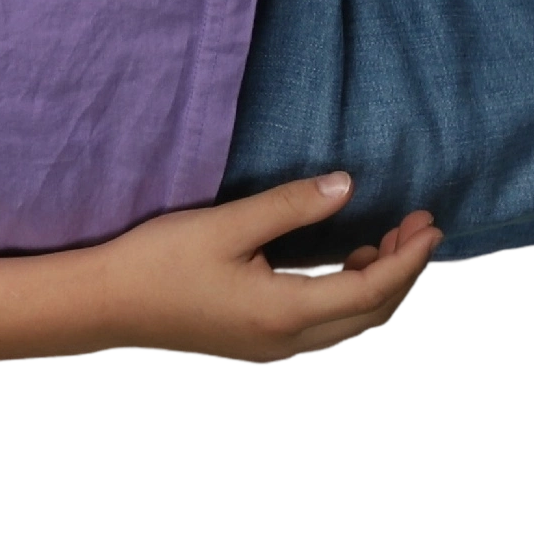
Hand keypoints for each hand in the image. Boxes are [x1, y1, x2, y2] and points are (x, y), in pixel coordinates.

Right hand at [84, 173, 439, 365]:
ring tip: (387, 239)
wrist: (103, 305)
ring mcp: (272, 347)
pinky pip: (325, 324)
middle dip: (402, 270)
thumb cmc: (157, 262)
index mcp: (284, 313)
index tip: (430, 223)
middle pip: (370, 313)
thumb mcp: (225, 225)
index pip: (370, 289)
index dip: (408, 257)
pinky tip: (342, 261)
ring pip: (350, 322)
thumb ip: (290, 206)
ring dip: (376, 284)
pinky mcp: (257, 341)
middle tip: (418, 225)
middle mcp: (286, 340)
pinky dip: (348, 294)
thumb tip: (348, 185)